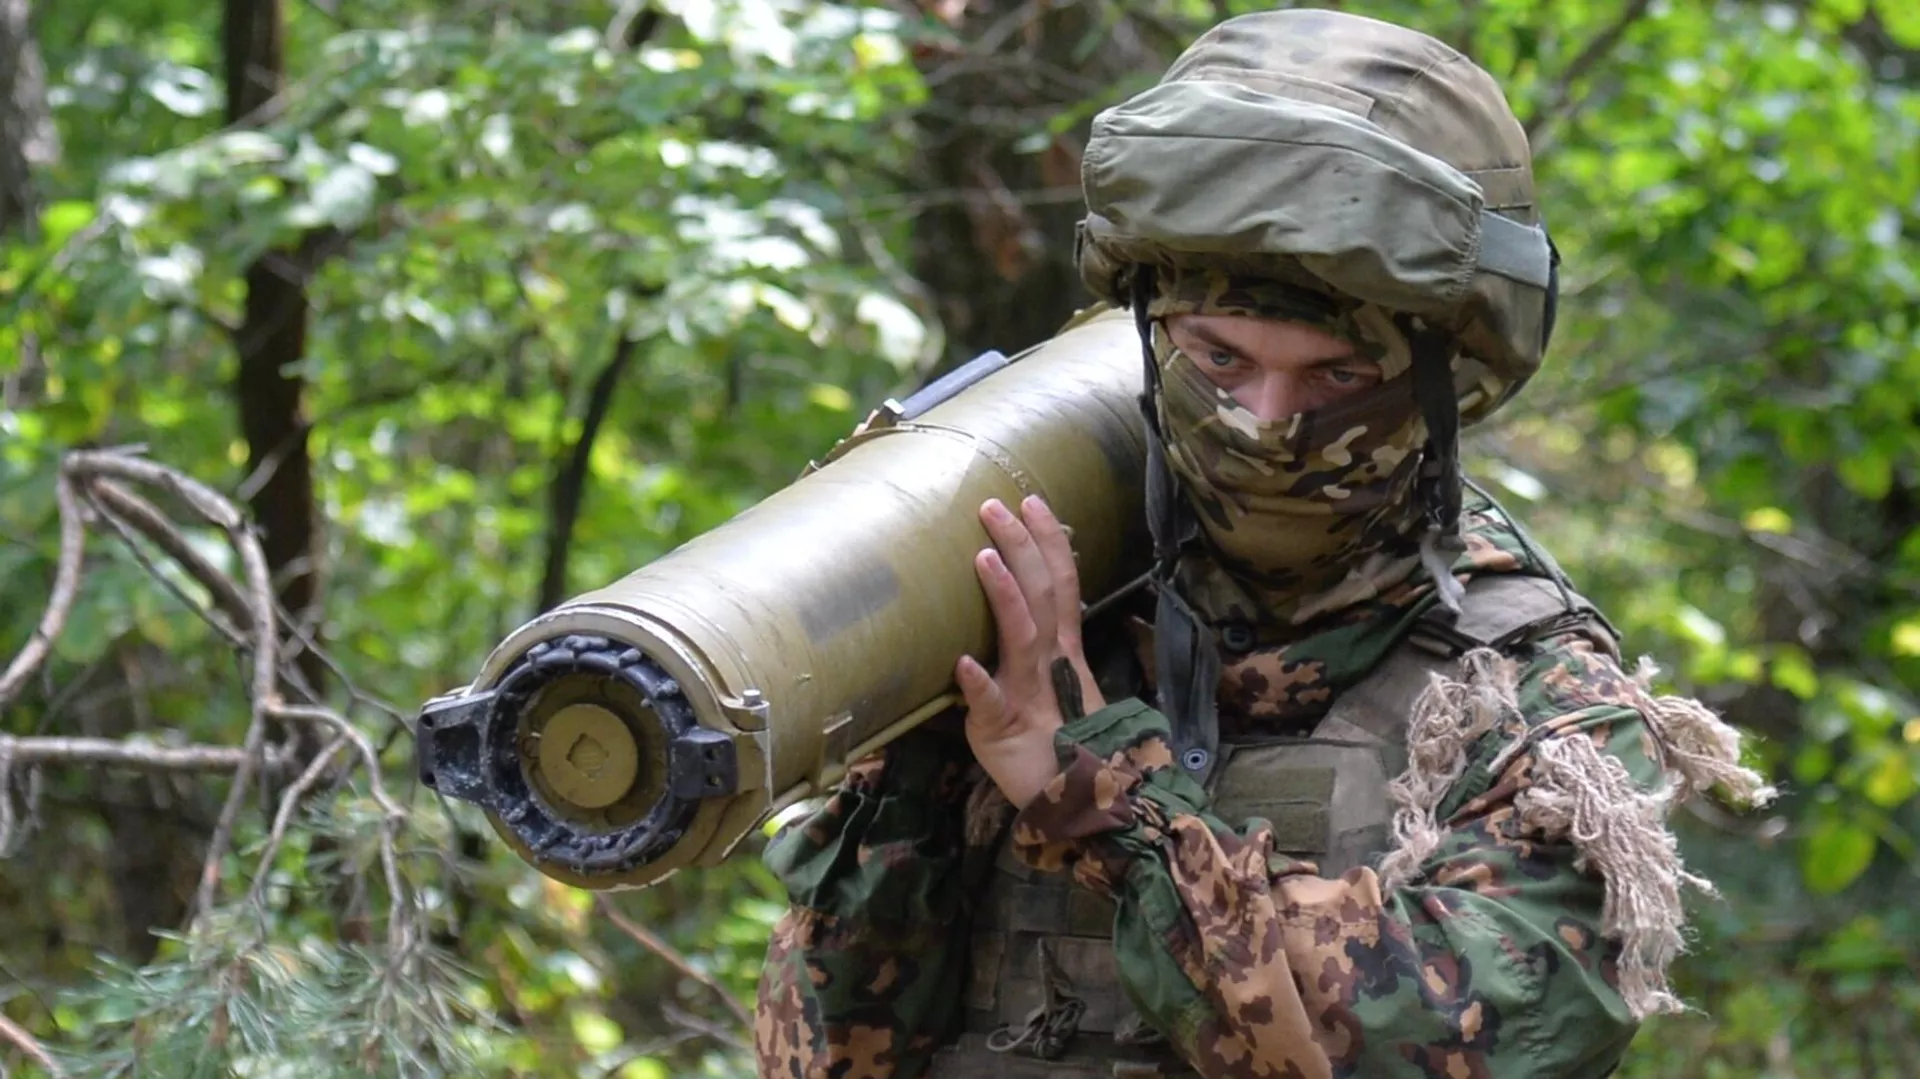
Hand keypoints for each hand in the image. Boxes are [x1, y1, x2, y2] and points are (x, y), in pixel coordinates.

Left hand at [956, 495, 1105, 808]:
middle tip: (994, 505)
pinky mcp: (1005, 732)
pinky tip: (964, 663)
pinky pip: (993, 705)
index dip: (1049, 542)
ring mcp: (1030, 695)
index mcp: (1062, 654)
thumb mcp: (1046, 693)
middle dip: (1021, 547)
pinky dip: (980, 683)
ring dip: (1003, 595)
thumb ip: (1031, 654)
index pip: (1060, 585)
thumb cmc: (1056, 749)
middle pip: (1042, 595)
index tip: (1032, 499)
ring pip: (1021, 637)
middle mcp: (1050, 665)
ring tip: (983, 557)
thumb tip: (1006, 619)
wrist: (1082, 810)